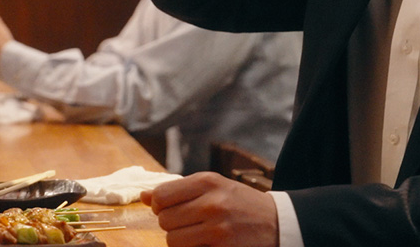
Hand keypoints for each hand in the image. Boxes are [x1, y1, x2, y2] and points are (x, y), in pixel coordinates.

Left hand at [141, 172, 278, 246]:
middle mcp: (211, 202)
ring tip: (197, 233)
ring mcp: (217, 226)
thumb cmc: (239, 202)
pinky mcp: (221, 246)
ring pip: (172, 239)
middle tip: (188, 221)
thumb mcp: (213, 186)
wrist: (276, 221)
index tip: (170, 208)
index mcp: (207, 181)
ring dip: (180, 239)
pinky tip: (205, 242)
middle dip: (171, 223)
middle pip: (164, 219)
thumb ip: (178, 190)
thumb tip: (143, 196)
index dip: (160, 205)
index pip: (161, 195)